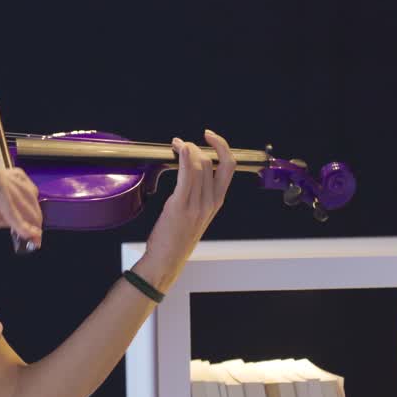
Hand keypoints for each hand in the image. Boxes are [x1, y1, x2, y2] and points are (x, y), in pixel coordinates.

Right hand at [0, 157, 42, 246]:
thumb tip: (20, 225)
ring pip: (21, 196)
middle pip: (25, 191)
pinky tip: (24, 232)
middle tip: (37, 236)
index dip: (30, 209)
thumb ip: (1, 217)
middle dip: (33, 214)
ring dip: (29, 218)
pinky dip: (18, 220)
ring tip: (33, 235)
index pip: (19, 189)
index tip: (34, 230)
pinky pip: (9, 203)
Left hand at [136, 129, 235, 289]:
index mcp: (217, 202)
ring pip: (198, 165)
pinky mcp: (181, 206)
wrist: (167, 260)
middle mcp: (211, 201)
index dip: (223, 146)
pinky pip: (185, 175)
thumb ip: (199, 195)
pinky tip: (178, 148)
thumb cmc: (177, 239)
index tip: (210, 136)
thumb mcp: (196, 215)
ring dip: (186, 149)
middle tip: (180, 144)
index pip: (229, 166)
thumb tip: (191, 172)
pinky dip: (183, 157)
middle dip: (195, 146)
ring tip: (175, 146)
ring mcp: (197, 204)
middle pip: (209, 162)